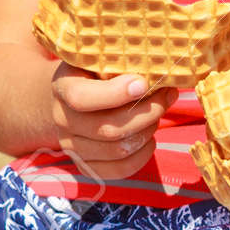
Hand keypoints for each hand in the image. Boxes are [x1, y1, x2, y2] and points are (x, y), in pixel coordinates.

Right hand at [50, 63, 177, 179]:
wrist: (70, 98)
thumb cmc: (95, 72)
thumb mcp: (100, 58)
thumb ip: (122, 61)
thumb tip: (161, 68)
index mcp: (63, 87)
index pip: (81, 98)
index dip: (114, 94)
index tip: (143, 83)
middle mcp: (62, 119)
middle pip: (107, 129)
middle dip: (147, 113)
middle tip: (167, 95)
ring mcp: (71, 145)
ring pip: (117, 150)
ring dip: (147, 132)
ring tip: (157, 115)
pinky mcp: (84, 164)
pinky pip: (118, 170)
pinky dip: (142, 156)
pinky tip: (148, 139)